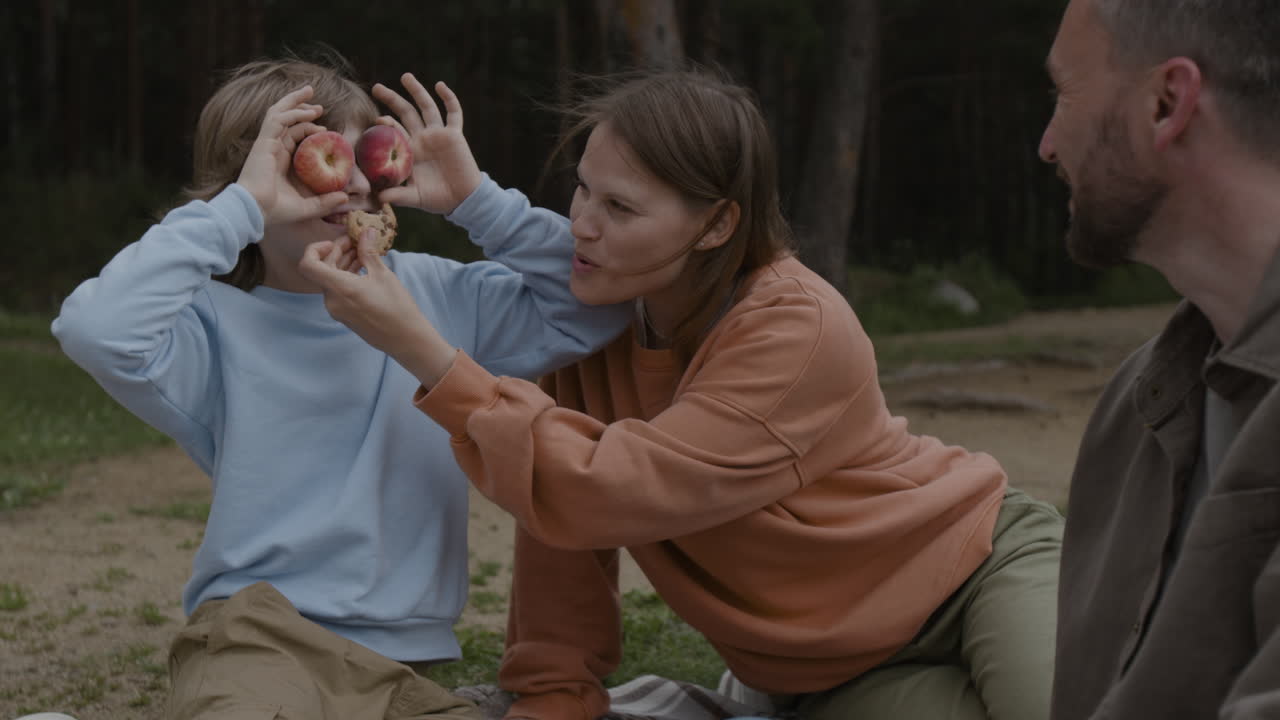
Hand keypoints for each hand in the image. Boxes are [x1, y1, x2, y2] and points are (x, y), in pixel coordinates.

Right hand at [236, 86, 347, 226]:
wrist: (254, 212)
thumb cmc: (276, 211)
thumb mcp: (307, 207)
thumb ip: (325, 202)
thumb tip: (345, 197)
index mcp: (278, 159)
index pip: (291, 134)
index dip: (307, 127)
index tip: (325, 128)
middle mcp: (272, 148)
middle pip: (284, 118)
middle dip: (299, 105)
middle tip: (316, 100)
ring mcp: (267, 144)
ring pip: (279, 113)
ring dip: (295, 101)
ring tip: (310, 92)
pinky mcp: (264, 143)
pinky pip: (278, 120)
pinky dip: (292, 112)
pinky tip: (308, 112)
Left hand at [298, 230, 457, 386]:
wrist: (406, 339)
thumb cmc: (397, 307)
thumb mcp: (383, 275)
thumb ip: (369, 252)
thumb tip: (366, 231)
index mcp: (339, 288)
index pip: (308, 265)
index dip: (315, 249)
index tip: (333, 243)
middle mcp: (332, 300)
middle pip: (322, 270)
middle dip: (336, 252)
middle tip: (356, 241)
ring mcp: (336, 310)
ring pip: (330, 280)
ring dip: (343, 264)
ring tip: (363, 253)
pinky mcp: (344, 315)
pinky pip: (337, 291)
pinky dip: (346, 277)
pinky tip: (364, 270)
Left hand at [371, 73, 482, 214]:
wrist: (464, 199)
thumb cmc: (438, 199)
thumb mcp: (415, 197)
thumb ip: (398, 195)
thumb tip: (379, 199)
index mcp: (410, 151)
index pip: (394, 130)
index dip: (385, 123)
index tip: (376, 118)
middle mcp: (422, 138)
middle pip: (406, 112)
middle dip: (392, 99)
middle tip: (377, 87)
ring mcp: (438, 134)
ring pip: (427, 107)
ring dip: (417, 91)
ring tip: (405, 76)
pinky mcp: (454, 135)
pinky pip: (454, 113)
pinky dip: (449, 98)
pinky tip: (440, 85)